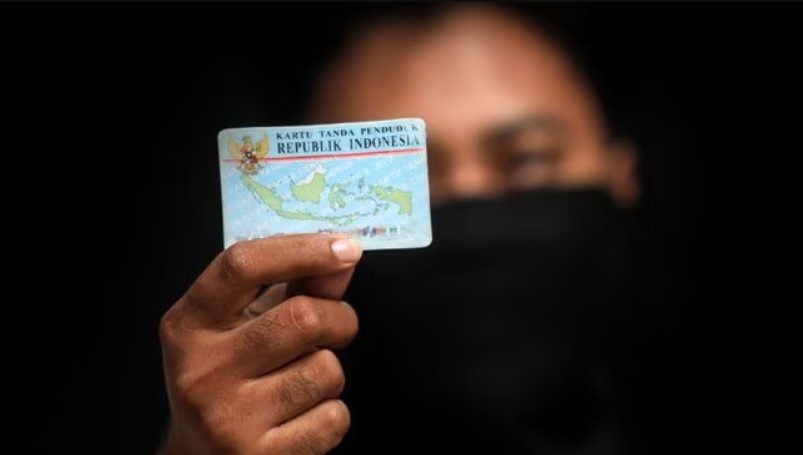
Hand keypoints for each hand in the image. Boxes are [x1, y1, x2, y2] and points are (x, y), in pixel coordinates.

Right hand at [158, 234, 361, 454]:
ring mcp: (227, 419)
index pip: (242, 265)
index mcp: (189, 324)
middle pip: (302, 317)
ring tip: (304, 380)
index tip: (344, 247)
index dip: (301, 249)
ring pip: (325, 370)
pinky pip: (333, 418)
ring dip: (331, 371)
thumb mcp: (242, 325)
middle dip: (339, 318)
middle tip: (338, 325)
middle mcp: (201, 370)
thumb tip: (341, 258)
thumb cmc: (227, 379)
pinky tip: (302, 416)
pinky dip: (332, 413)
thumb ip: (291, 287)